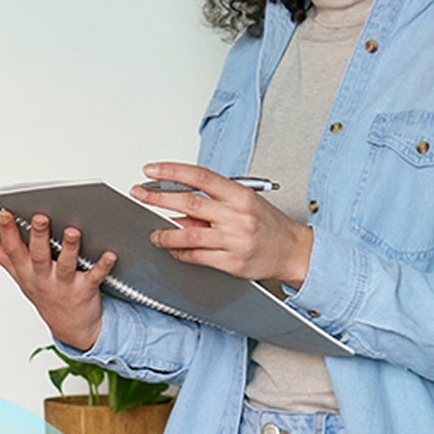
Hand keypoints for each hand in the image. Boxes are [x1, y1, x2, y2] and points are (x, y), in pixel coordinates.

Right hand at [0, 210, 114, 352]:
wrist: (72, 327)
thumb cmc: (47, 294)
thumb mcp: (19, 275)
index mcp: (26, 271)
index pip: (13, 250)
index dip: (8, 232)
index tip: (5, 213)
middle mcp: (44, 278)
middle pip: (39, 255)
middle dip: (38, 236)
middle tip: (39, 217)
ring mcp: (65, 285)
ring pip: (66, 265)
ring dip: (70, 248)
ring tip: (72, 231)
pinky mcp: (86, 290)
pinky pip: (95, 277)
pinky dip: (103, 266)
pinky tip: (110, 254)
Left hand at [132, 162, 313, 287]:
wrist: (294, 251)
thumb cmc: (270, 225)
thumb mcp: (246, 203)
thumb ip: (214, 203)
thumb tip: (182, 206)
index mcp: (240, 195)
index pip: (200, 177)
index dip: (172, 172)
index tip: (151, 170)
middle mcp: (236, 215)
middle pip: (188, 203)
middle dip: (157, 198)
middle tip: (139, 194)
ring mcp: (233, 240)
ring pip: (188, 234)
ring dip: (165, 234)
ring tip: (155, 234)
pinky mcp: (231, 262)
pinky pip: (197, 256)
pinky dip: (180, 252)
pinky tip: (173, 249)